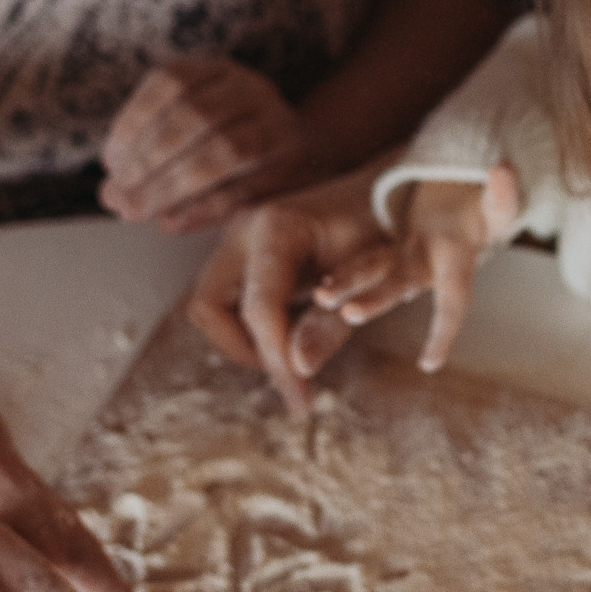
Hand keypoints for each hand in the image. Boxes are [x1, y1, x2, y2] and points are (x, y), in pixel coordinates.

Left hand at [99, 56, 311, 231]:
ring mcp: (279, 125)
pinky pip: (245, 188)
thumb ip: (154, 152)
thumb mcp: (197, 128)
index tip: (109, 161)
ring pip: (222, 151)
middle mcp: (252, 89)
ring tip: (137, 211)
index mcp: (220, 71)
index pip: (170, 81)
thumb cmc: (235, 146)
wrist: (311, 153)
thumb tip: (112, 194)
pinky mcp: (294, 166)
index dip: (133, 120)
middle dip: (147, 161)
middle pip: (194, 118)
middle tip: (116, 197)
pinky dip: (203, 209)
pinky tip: (172, 223)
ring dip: (171, 186)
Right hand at [184, 169, 393, 414]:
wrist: (384, 192)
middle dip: (241, 347)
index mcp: (275, 228)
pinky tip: (293, 329)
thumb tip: (299, 370)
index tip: (301, 399)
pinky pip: (224, 299)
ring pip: (209, 306)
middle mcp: (243, 228)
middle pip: (207, 307)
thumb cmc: (380, 229)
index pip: (259, 308)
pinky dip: (249, 324)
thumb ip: (330, 325)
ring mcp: (235, 237)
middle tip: (287, 371)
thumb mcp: (365, 280)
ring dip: (243, 338)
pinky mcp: (239, 250)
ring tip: (293, 350)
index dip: (276, 360)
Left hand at [315, 169, 521, 374]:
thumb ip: (502, 195)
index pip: (455, 300)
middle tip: (350, 314)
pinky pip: (363, 261)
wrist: (465, 206)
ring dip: (348, 284)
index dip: (445, 330)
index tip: (429, 364)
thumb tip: (502, 170)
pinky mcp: (389, 250)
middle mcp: (427, 266)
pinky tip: (319, 286)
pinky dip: (343, 275)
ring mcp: (405, 259)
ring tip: (321, 295)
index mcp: (456, 260)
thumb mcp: (499, 206)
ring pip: (374, 272)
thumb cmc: (485, 208)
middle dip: (377, 298)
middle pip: (401, 285)